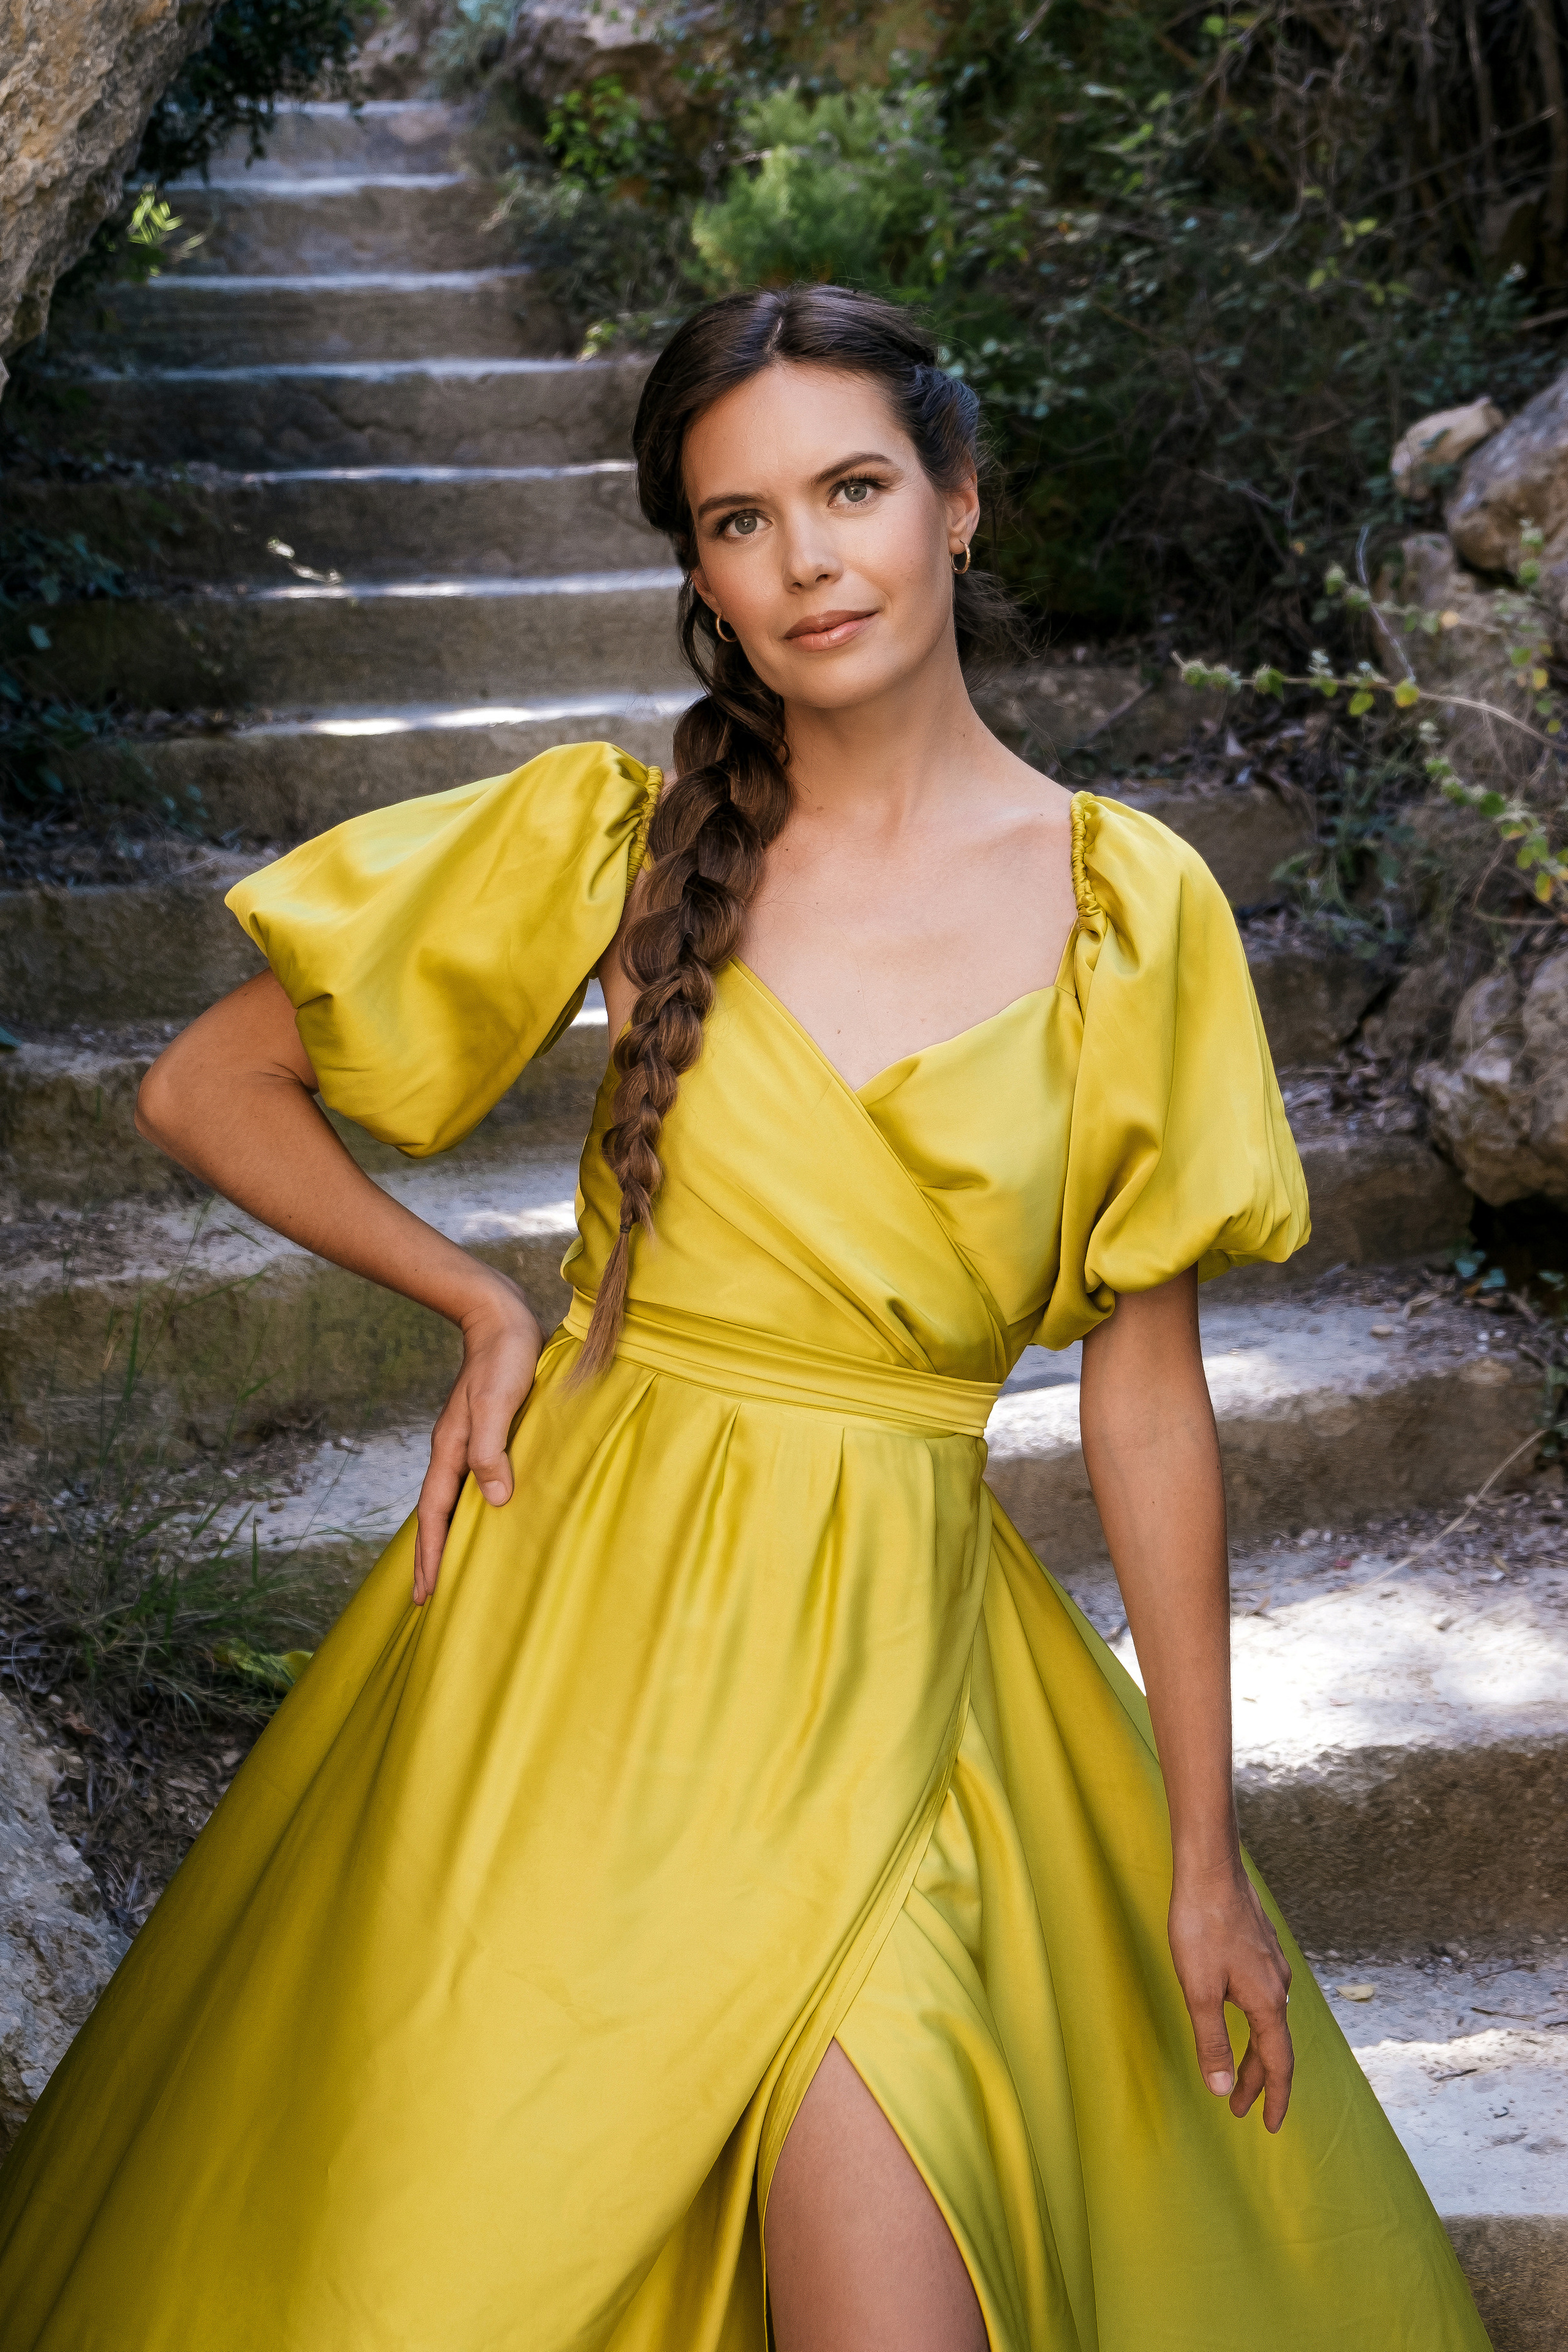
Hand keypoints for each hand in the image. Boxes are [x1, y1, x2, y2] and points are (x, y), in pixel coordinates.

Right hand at [413, 1280, 542, 1605]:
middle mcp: (452, 1450)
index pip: (435, 1513)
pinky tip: (477, 1516)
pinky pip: (467, 1484)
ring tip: (444, 1567)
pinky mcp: (482, 1433)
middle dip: (428, 1556)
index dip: (431, 1554)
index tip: (426, 1592)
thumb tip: (493, 1501)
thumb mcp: (499, 1402)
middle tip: (425, 1597)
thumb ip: (492, 1449)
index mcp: (451, 1449)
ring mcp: (465, 1442)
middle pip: (434, 1514)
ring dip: (444, 1535)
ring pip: (448, 1500)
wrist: (502, 1318)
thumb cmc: (505, 1358)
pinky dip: (464, 1509)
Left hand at [1168, 1855, 1293, 2132]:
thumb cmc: (1201, 1925)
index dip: (1274, 2098)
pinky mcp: (1259, 1949)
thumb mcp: (1199, 1990)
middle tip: (1240, 2108)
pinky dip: (1253, 2023)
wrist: (1210, 1867)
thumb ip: (1210, 2041)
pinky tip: (1237, 2016)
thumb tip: (1221, 2089)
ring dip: (1254, 2051)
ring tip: (1237, 2072)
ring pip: (1268, 2021)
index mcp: (1266, 2002)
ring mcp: (1271, 1965)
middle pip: (1273, 2046)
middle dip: (1258, 2080)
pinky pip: (1262, 1999)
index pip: (1278, 2064)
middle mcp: (1277, 1986)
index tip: (1269, 2127)